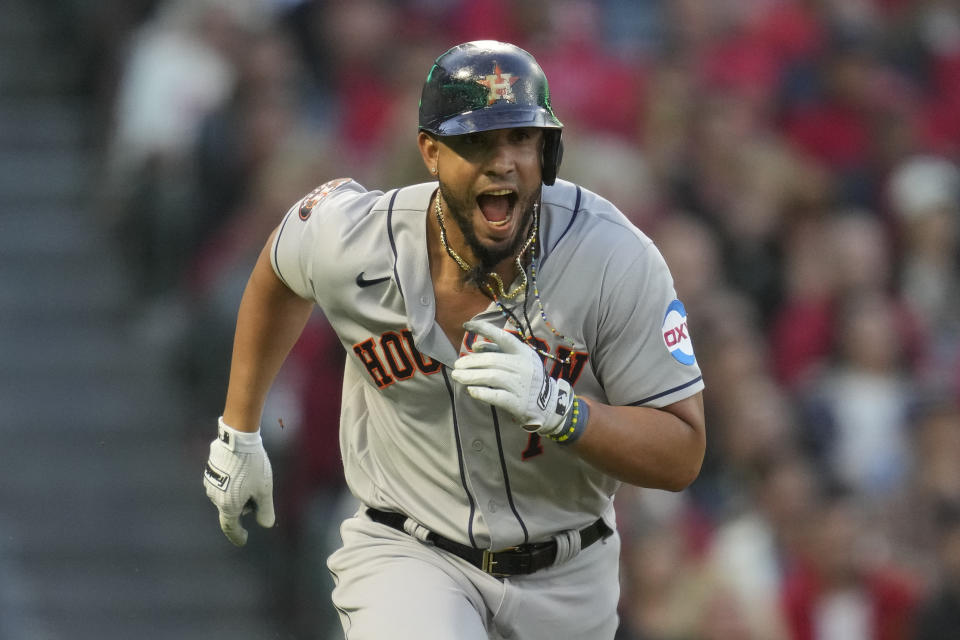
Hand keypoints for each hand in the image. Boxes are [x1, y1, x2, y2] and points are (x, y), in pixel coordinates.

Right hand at [203, 417, 274, 545]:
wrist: (237, 438)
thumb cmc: (252, 465)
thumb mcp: (264, 489)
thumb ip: (265, 510)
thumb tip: (266, 524)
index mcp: (228, 505)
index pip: (231, 527)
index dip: (237, 536)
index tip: (243, 540)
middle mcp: (214, 497)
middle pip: (231, 508)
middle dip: (245, 505)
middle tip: (259, 490)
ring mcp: (209, 482)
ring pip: (226, 494)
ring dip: (238, 492)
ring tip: (252, 475)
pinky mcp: (209, 469)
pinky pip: (223, 481)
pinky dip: (233, 480)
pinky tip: (243, 467)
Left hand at [452, 320, 572, 434]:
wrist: (548, 403)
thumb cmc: (526, 377)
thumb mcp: (517, 359)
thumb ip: (497, 350)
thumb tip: (475, 346)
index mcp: (522, 352)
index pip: (502, 336)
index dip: (484, 329)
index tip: (466, 325)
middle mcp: (523, 366)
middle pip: (492, 360)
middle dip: (471, 362)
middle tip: (456, 366)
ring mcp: (521, 385)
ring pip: (492, 377)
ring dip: (471, 376)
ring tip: (457, 376)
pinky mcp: (518, 402)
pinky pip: (497, 396)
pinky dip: (482, 393)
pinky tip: (470, 391)